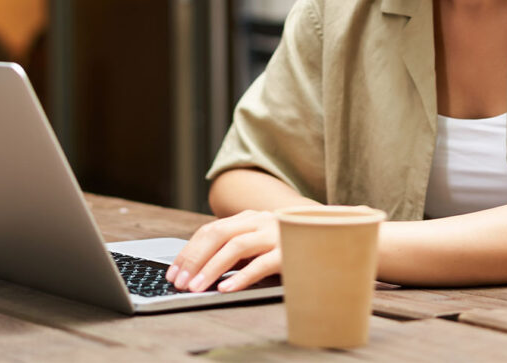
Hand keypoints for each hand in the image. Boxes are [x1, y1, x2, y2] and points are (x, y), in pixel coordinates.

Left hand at [166, 209, 280, 292]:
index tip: (173, 272)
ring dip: (212, 268)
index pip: (211, 230)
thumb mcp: (260, 246)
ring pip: (237, 246)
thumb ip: (236, 251)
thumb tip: (198, 271)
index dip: (189, 251)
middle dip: (194, 258)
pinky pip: (263, 263)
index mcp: (250, 218)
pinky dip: (242, 277)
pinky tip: (227, 289)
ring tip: (197, 287)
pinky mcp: (291, 251)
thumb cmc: (289, 248)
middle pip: (219, 234)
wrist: (333, 240)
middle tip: (179, 282)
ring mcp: (277, 234)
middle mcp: (261, 221)